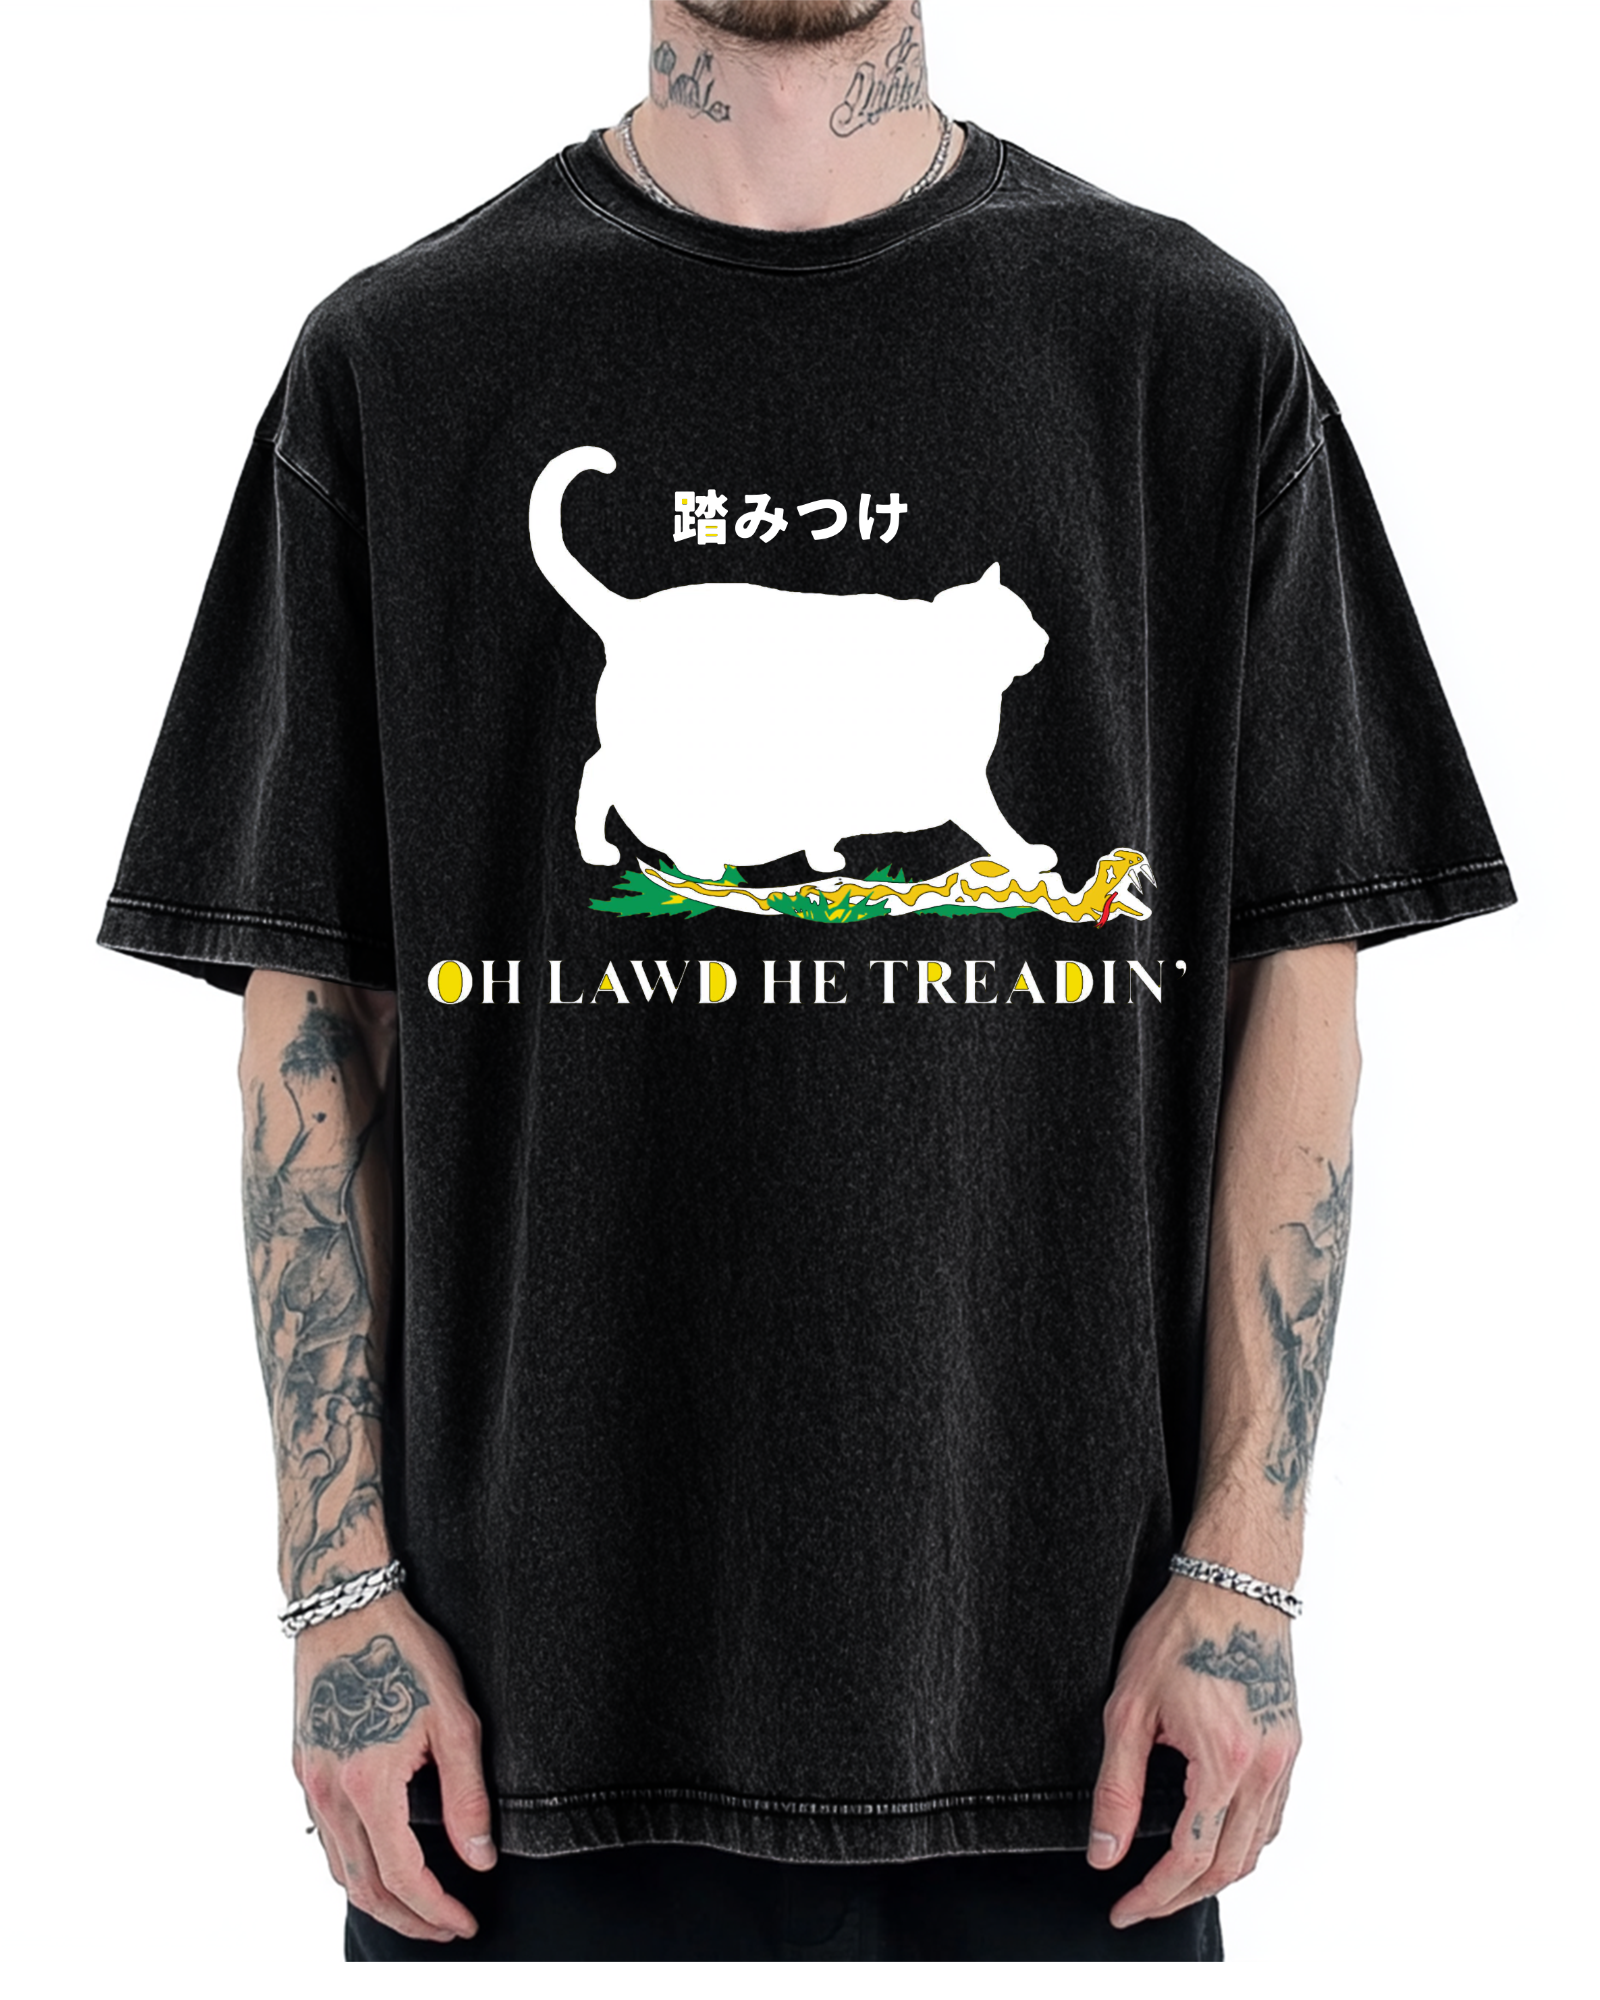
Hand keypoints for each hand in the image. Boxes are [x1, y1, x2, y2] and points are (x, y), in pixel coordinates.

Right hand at [294, 1594, 495, 1942]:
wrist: (346, 1606)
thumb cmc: (405, 1652)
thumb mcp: (454, 1720)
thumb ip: (466, 1796)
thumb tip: (478, 1859)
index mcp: (369, 1786)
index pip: (403, 1877)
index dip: (437, 1910)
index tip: (466, 1921)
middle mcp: (330, 1793)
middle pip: (365, 1888)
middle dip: (408, 1919)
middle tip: (446, 1926)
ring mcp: (310, 1781)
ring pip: (338, 1867)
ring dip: (378, 1898)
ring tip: (418, 1905)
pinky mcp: (304, 1765)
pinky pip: (324, 1835)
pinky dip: (353, 1863)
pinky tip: (380, 1858)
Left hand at [1087, 1578, 1299, 1927]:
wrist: (1234, 1586)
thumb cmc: (1181, 1632)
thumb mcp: (1129, 1708)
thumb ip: (1117, 1787)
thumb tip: (1105, 1852)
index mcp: (1223, 1761)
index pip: (1190, 1858)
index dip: (1153, 1895)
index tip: (1124, 1908)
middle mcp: (1264, 1769)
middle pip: (1229, 1866)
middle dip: (1181, 1895)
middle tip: (1141, 1903)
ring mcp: (1283, 1760)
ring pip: (1256, 1849)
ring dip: (1215, 1875)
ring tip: (1171, 1880)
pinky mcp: (1289, 1747)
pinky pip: (1272, 1818)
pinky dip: (1243, 1843)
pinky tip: (1214, 1839)